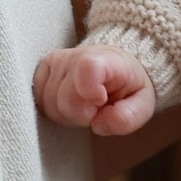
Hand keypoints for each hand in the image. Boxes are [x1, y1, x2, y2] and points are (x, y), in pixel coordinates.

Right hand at [34, 44, 156, 136]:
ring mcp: (55, 61)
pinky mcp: (42, 69)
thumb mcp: (143, 104)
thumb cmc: (127, 86)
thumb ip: (128, 117)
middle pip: (64, 100)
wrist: (115, 65)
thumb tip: (100, 124)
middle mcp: (75, 55)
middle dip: (81, 115)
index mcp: (105, 59)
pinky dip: (54, 108)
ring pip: (49, 104)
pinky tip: (70, 102)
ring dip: (67, 114)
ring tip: (84, 105)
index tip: (101, 100)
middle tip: (96, 108)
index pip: (86, 70)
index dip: (90, 95)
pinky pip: (38, 100)